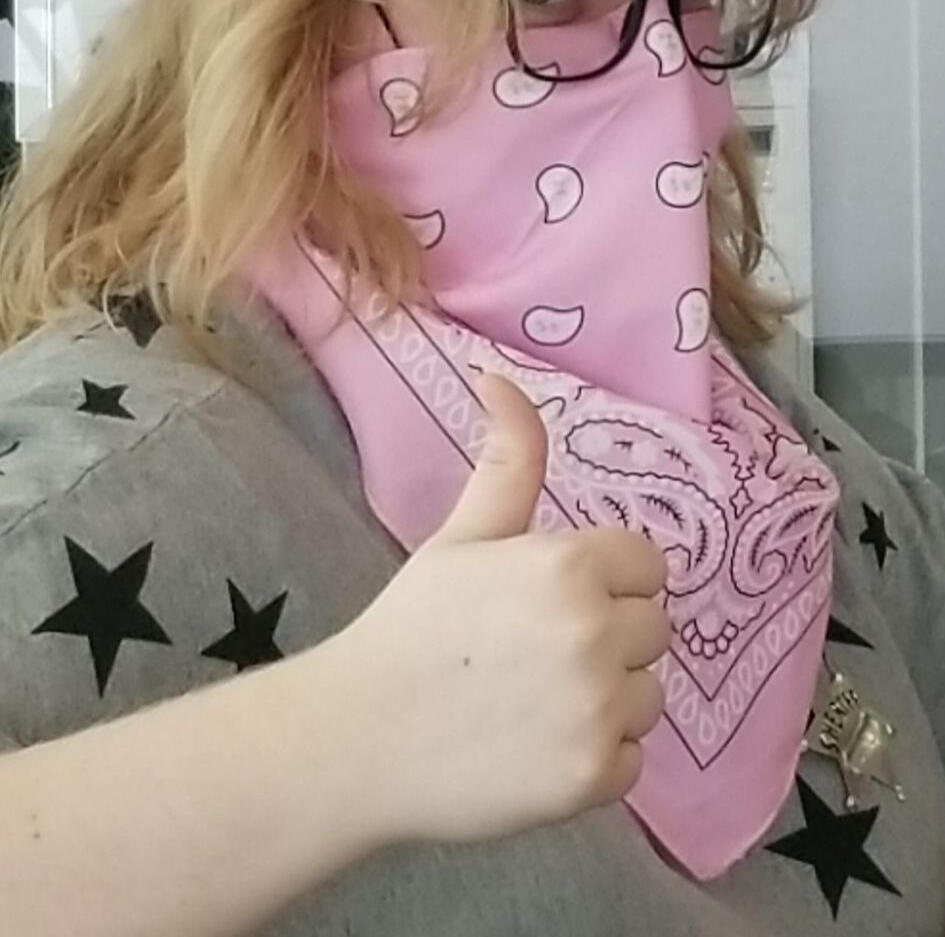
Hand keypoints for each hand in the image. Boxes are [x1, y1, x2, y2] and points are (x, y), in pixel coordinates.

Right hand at [346, 373, 669, 846]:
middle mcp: (595, 633)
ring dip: (608, 698)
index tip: (550, 601)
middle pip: (653, 627)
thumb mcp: (462, 534)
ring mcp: (598, 709)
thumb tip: (500, 376)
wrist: (359, 740)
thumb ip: (507, 457)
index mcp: (567, 564)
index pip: (646, 564)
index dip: (605, 580)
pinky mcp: (594, 778)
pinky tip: (539, 744)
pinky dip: (597, 757)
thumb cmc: (412, 627)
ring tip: (536, 700)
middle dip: (608, 635)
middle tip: (536, 652)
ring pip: (649, 694)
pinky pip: (635, 758)